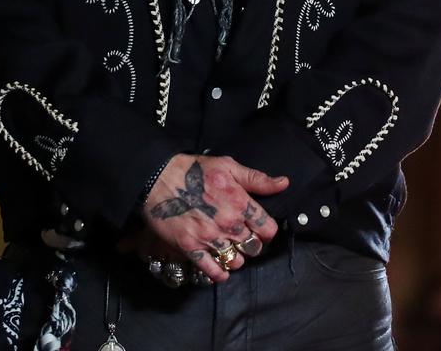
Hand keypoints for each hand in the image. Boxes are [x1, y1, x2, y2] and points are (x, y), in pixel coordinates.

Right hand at [141, 153, 288, 284]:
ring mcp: (209, 237)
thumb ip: (256, 179)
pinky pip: (212, 270)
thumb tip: (283, 183)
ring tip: (229, 250)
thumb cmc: (192, 169)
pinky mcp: (191, 247)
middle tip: (243, 239)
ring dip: (236, 258)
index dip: (266, 230)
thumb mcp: (227, 166)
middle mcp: (228, 223)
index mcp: (240, 202)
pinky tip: (220, 270)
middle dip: (251, 244)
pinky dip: (219, 273)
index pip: (268, 229)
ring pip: (236, 260)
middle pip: (254, 247)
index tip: (260, 229)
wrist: (156, 177)